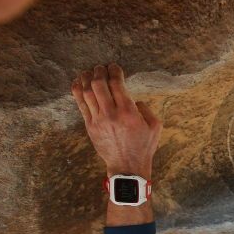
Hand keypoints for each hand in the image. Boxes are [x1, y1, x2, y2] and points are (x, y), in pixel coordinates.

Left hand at [71, 63, 161, 177]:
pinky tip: (78, 83)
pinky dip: (77, 90)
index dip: (114, 71)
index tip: (114, 67)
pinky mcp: (90, 126)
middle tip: (101, 67)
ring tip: (89, 72)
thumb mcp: (155, 127)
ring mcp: (98, 120)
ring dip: (86, 78)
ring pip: (87, 92)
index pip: (117, 84)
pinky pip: (80, 104)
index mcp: (129, 112)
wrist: (127, 166)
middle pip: (99, 84)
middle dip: (99, 71)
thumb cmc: (143, 147)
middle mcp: (112, 114)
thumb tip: (134, 100)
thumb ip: (146, 109)